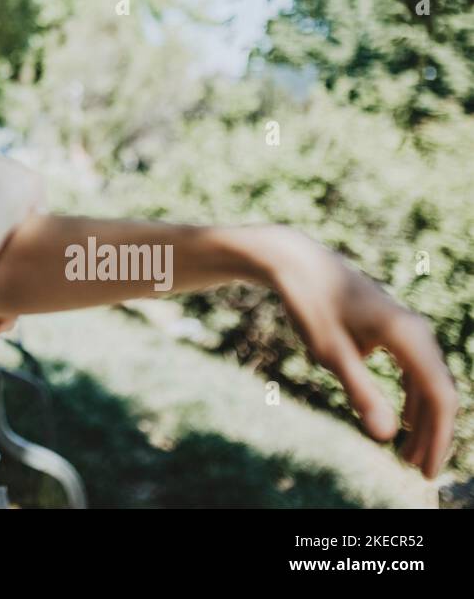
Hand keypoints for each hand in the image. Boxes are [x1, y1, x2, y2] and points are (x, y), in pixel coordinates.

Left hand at [258, 226, 457, 478]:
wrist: (296, 262)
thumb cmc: (311, 304)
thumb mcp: (330, 352)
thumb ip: (360, 392)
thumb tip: (385, 435)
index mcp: (409, 336)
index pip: (439, 396)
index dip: (437, 437)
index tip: (424, 471)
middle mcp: (416, 331)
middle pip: (438, 391)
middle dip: (431, 434)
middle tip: (416, 471)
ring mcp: (406, 328)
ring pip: (427, 382)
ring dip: (422, 419)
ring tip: (407, 454)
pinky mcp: (392, 328)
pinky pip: (415, 369)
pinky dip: (412, 397)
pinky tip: (405, 419)